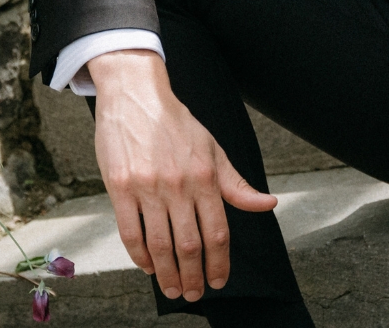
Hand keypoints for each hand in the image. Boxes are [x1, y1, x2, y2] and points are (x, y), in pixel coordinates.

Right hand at [88, 50, 275, 301]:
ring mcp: (147, 187)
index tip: (219, 280)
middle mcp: (179, 184)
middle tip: (194, 294)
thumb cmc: (176, 123)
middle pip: (189, 244)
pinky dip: (139, 255)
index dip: (220, 262)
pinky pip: (130, 231)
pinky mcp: (120, 187)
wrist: (136, 95)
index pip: (218, 231)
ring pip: (160, 244)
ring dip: (167, 274)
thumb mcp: (214, 150)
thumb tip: (268, 204)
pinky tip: (147, 266)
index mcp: (205, 176)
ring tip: (172, 289)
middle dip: (193, 276)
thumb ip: (237, 184)